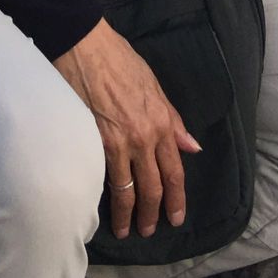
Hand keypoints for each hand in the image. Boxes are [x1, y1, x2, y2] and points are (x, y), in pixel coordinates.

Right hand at [53, 18, 201, 240]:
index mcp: (163, 122)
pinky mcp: (95, 142)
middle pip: (153, 187)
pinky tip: (104, 208)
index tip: (175, 217)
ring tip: (126, 230)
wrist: (86, 46)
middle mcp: (145, 137)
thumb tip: (192, 147)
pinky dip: (106, 197)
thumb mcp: (155, 86)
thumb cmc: (119, 59)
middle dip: (153, 214)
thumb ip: (173, 120)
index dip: (176, 199)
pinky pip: (106, 178)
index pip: (175, 172)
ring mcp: (120, 142)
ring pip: (129, 190)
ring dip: (129, 214)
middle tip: (149, 230)